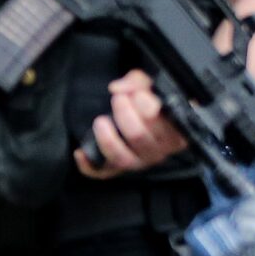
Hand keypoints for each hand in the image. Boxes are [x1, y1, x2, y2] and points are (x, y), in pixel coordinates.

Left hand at [75, 69, 189, 179]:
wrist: (132, 111)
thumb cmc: (145, 99)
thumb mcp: (147, 85)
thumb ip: (137, 82)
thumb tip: (118, 88)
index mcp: (174, 132)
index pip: (167, 127)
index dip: (148, 110)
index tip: (135, 95)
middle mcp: (159, 151)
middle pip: (141, 139)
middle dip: (125, 117)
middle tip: (117, 99)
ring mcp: (138, 161)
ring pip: (123, 159)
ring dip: (108, 140)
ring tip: (100, 121)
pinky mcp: (117, 168)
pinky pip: (103, 173)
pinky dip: (90, 166)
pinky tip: (80, 152)